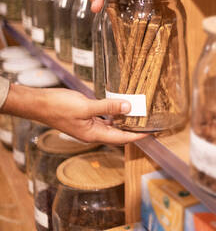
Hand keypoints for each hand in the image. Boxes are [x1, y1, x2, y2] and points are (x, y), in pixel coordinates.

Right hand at [2, 85, 146, 143]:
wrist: (38, 103)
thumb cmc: (58, 107)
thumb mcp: (85, 106)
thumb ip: (107, 107)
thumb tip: (127, 107)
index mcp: (93, 134)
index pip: (121, 138)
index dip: (137, 136)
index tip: (151, 133)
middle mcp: (92, 133)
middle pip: (118, 134)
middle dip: (133, 130)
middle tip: (148, 123)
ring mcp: (88, 126)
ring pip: (111, 126)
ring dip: (124, 121)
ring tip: (138, 115)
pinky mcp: (85, 118)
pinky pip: (103, 118)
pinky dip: (113, 114)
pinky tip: (120, 107)